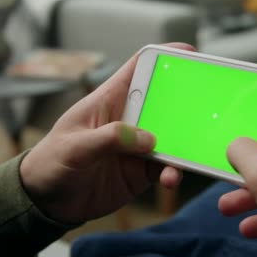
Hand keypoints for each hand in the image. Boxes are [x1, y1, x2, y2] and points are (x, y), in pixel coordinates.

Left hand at [20, 43, 193, 223]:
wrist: (47, 203)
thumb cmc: (52, 162)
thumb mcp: (74, 146)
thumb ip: (108, 138)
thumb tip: (148, 138)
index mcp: (110, 100)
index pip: (138, 68)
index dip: (162, 56)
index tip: (189, 53)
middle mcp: (129, 119)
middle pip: (165, 101)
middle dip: (187, 102)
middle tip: (208, 107)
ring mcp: (138, 145)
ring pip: (172, 136)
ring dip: (184, 143)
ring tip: (187, 155)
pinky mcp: (142, 170)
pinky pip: (168, 166)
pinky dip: (175, 171)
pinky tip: (170, 179)